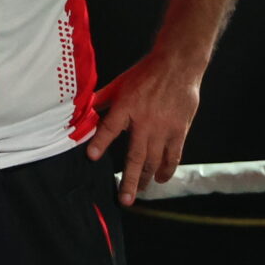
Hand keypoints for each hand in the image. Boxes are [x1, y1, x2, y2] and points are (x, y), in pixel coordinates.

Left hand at [87, 53, 202, 204]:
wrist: (178, 65)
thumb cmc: (146, 73)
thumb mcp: (119, 83)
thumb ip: (103, 100)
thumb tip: (83, 111)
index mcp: (127, 106)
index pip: (110, 126)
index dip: (100, 142)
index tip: (92, 157)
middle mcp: (146, 121)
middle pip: (136, 156)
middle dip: (130, 180)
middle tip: (125, 199)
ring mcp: (165, 128)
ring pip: (155, 161)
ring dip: (147, 178)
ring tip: (140, 191)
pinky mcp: (180, 130)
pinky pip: (174, 155)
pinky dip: (168, 169)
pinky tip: (162, 178)